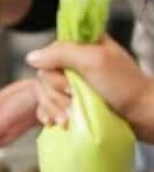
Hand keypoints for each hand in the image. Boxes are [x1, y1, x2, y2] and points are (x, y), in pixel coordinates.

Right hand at [27, 36, 153, 131]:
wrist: (140, 116)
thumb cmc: (122, 86)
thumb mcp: (94, 61)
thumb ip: (62, 53)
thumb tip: (30, 57)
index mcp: (80, 47)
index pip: (47, 56)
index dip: (54, 74)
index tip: (70, 86)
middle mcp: (73, 64)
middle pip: (43, 78)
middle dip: (55, 96)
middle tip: (72, 104)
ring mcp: (71, 86)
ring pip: (43, 95)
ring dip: (53, 109)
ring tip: (68, 120)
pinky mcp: (70, 105)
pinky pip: (45, 108)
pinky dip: (48, 116)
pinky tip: (55, 124)